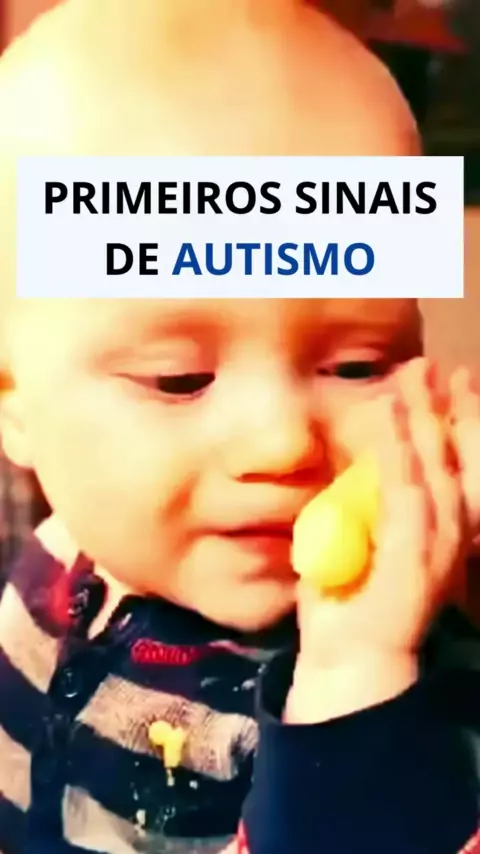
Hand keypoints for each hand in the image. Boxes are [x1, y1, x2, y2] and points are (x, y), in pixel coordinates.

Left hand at [287, 358, 467, 722]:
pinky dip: (399, 451)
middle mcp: (446, 532)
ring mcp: (435, 544)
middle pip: (450, 457)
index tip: (438, 383)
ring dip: (423, 417)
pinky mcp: (415, 555)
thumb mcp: (354, 540)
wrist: (346, 662)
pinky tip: (392, 416)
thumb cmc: (347, 604)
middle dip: (441, 407)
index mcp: (433, 530)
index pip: (448, 466)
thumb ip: (361, 506)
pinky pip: (405, 491)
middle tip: (430, 364)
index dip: (446, 422)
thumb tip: (357, 467)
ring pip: (432, 465)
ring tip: (415, 377)